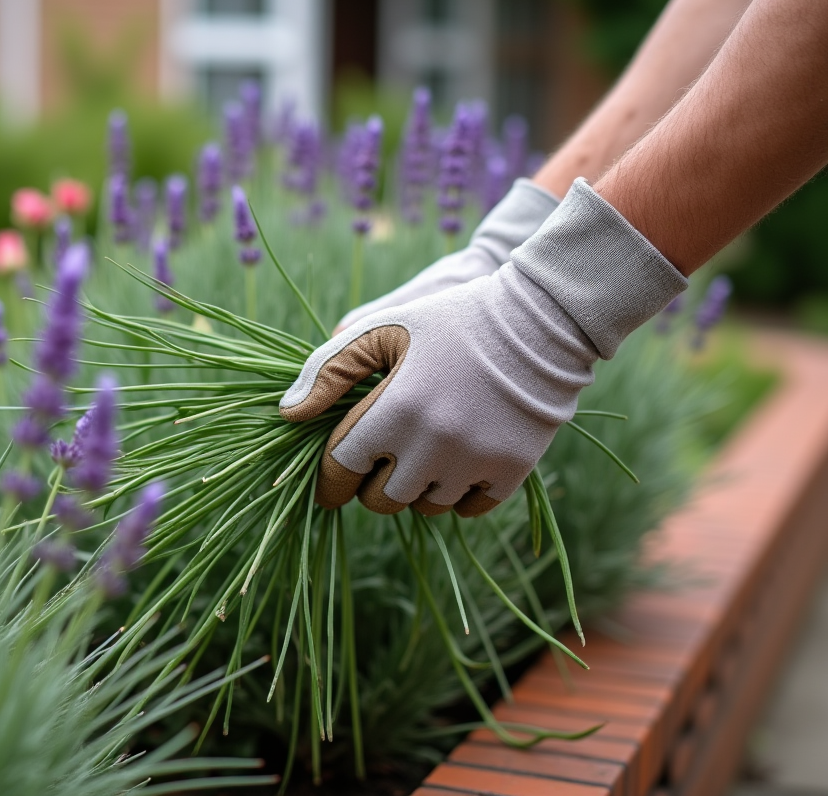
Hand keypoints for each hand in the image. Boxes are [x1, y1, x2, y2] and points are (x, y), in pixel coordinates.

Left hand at [282, 179, 686, 516]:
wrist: (541, 321)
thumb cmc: (451, 321)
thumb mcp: (383, 330)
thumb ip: (330, 370)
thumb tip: (289, 414)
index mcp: (396, 409)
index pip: (342, 467)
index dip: (329, 479)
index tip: (328, 485)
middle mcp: (434, 445)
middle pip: (381, 499)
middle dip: (372, 483)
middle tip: (383, 457)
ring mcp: (475, 462)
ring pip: (423, 507)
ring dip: (414, 487)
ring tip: (423, 450)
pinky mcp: (511, 472)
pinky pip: (467, 509)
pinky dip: (456, 494)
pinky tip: (457, 460)